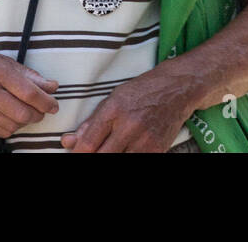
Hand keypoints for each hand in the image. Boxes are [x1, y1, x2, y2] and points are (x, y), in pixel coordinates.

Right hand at [0, 40, 59, 139]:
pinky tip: (11, 119)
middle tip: (41, 110)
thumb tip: (51, 86)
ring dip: (24, 122)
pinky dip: (10, 128)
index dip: (46, 102)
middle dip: (38, 114)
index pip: (29, 92)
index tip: (54, 105)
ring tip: (26, 113)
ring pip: (11, 124)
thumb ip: (27, 74)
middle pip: (22, 113)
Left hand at [60, 66, 198, 152]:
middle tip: (94, 152)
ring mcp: (145, 140)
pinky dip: (128, 156)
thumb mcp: (114, 98)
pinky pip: (137, 160)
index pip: (88, 143)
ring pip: (119, 160)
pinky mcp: (158, 149)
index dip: (77, 154)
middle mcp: (129, 126)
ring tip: (112, 149)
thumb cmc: (143, 90)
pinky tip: (126, 149)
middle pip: (102, 156)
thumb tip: (68, 142)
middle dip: (93, 157)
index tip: (76, 154)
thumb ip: (91, 122)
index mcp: (114, 110)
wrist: (179, 87)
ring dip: (111, 156)